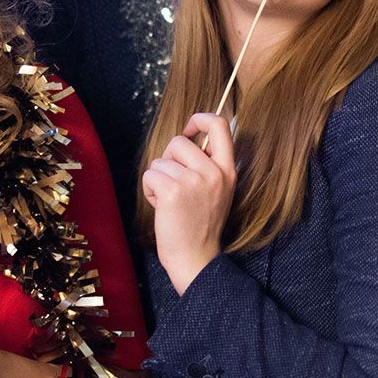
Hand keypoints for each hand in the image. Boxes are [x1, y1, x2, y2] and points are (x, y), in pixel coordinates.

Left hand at [142, 112, 236, 294]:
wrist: (195, 258)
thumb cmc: (200, 224)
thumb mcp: (218, 190)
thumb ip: (208, 164)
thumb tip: (191, 137)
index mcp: (227, 169)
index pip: (219, 124)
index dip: (200, 119)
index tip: (189, 131)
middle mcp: (214, 172)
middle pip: (178, 141)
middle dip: (168, 160)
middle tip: (175, 185)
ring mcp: (194, 180)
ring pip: (160, 161)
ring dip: (158, 179)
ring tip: (170, 201)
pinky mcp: (173, 190)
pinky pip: (150, 174)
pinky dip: (149, 190)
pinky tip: (161, 207)